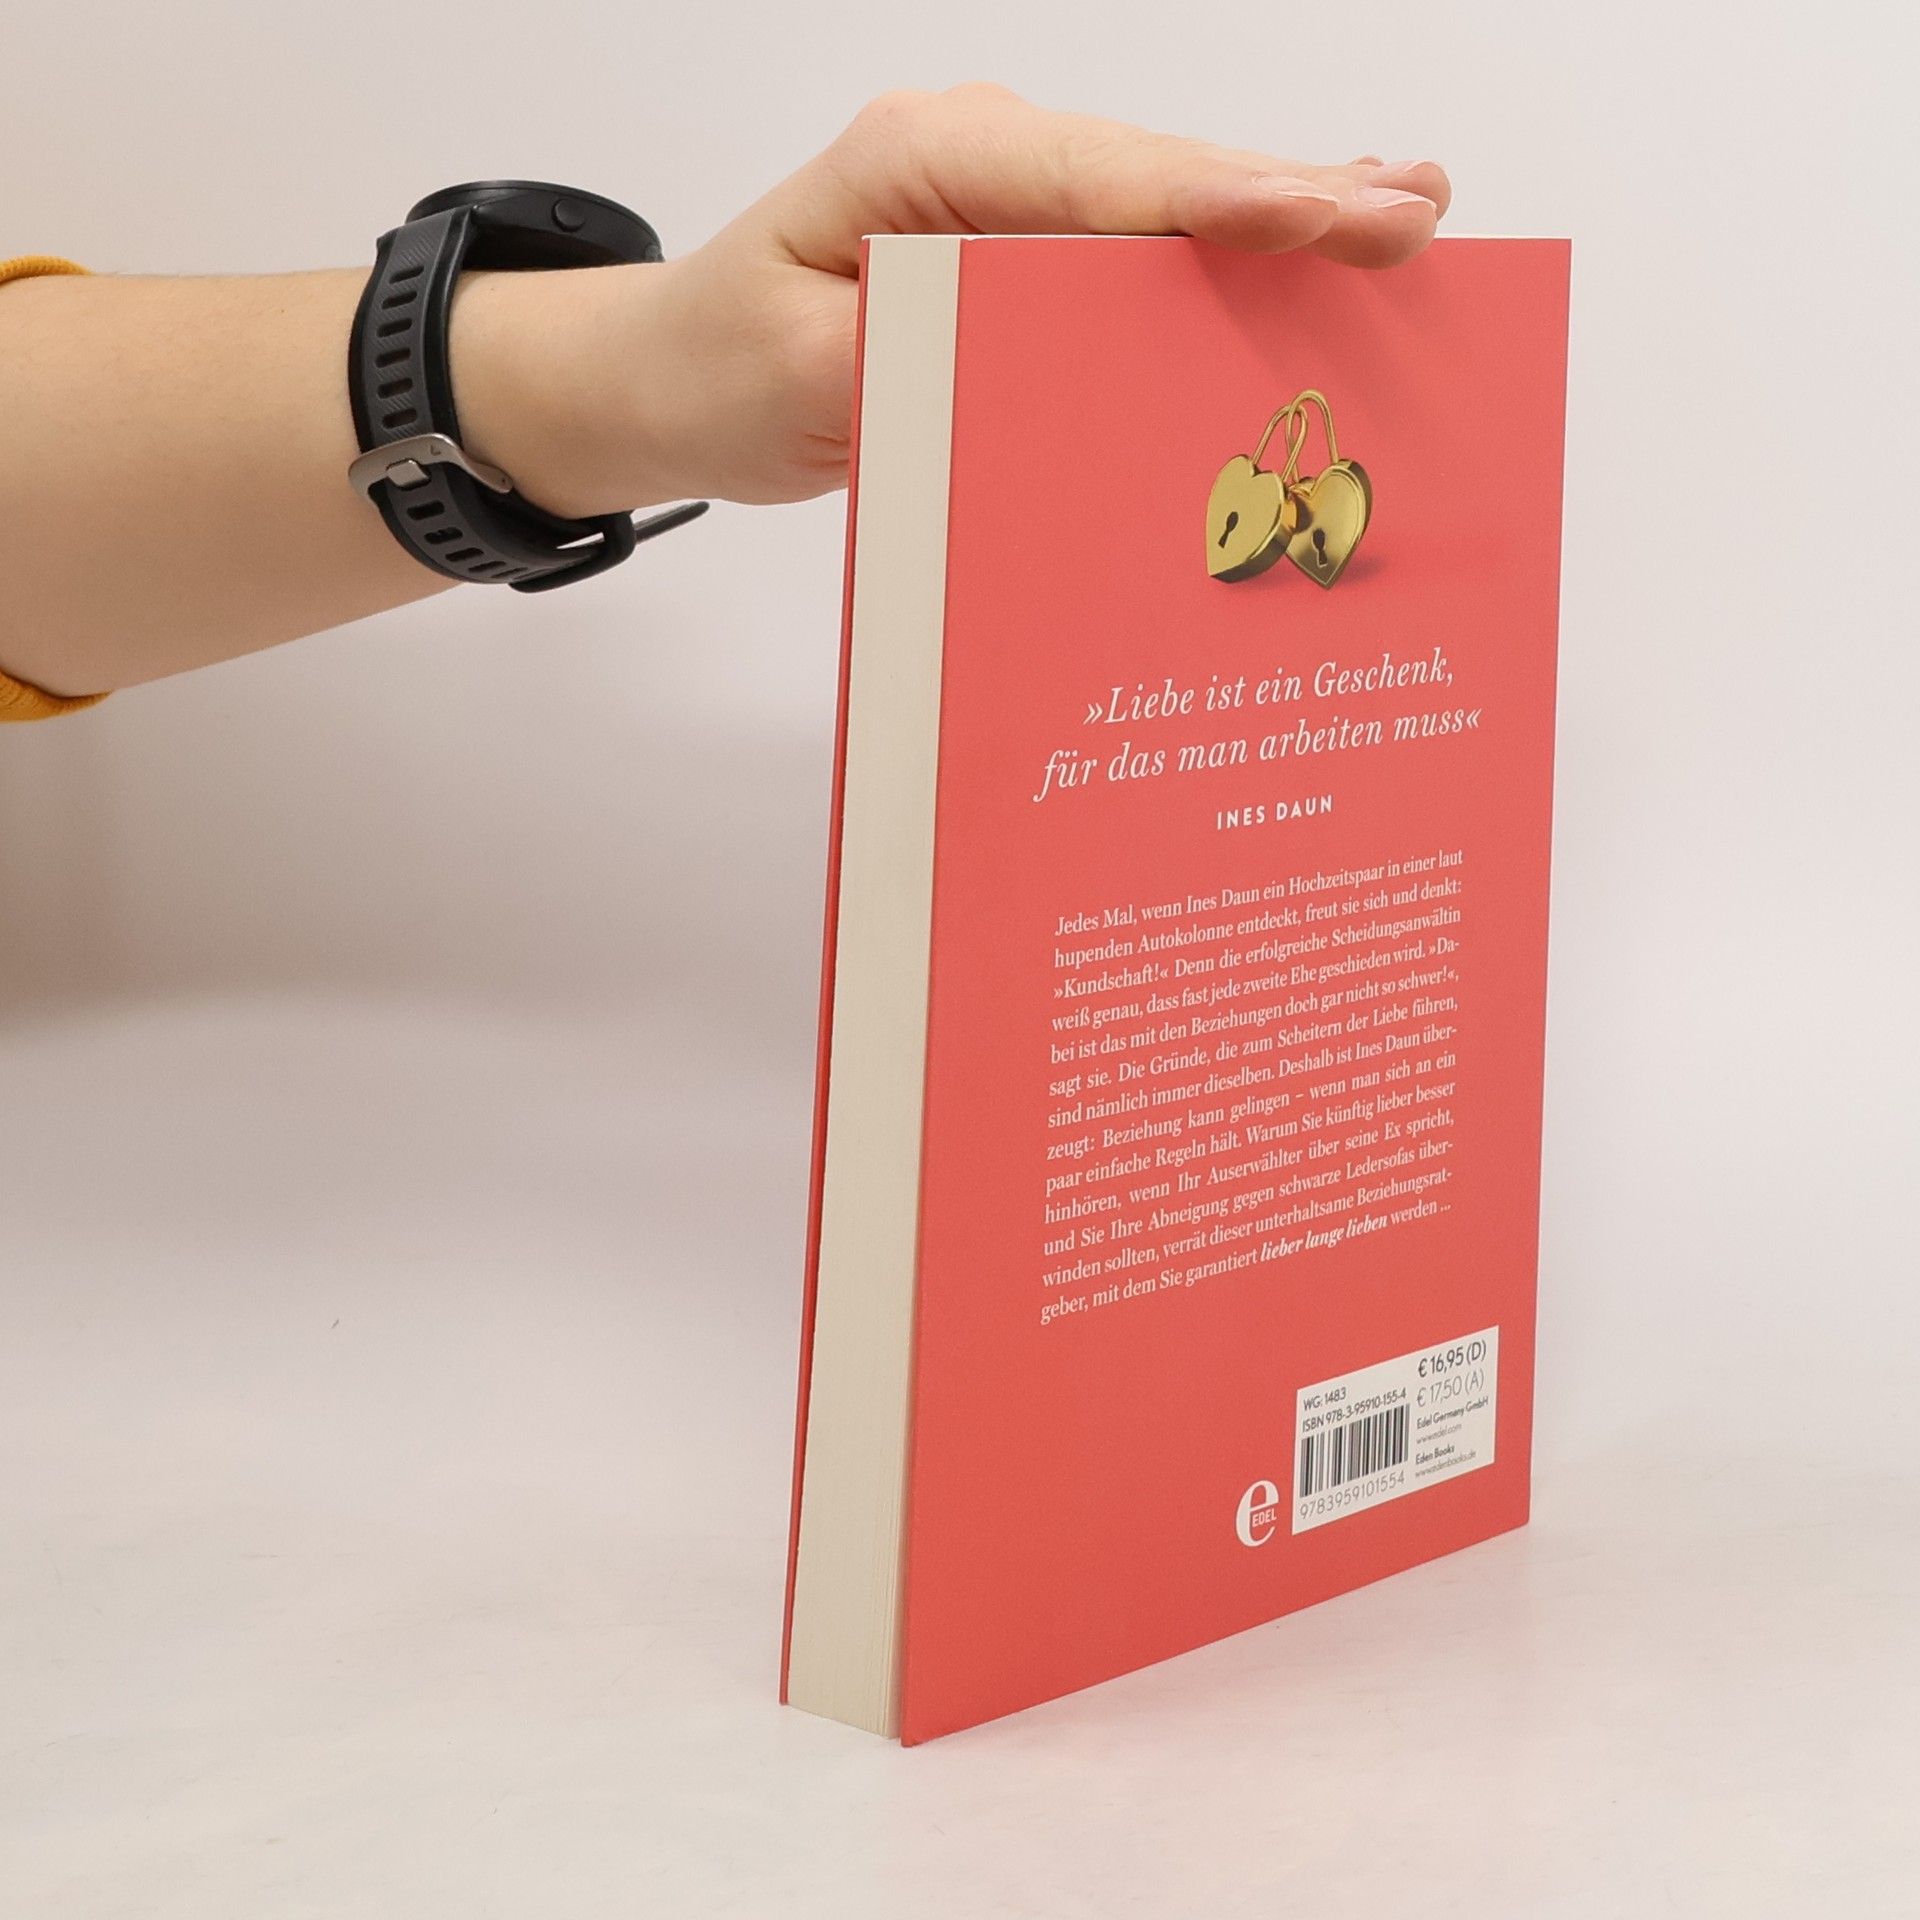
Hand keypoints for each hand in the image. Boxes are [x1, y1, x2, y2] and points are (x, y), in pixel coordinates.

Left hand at [461, 86, 1449, 517]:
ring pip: (1161, 201)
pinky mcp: (1013, 249)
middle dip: (1289, 196)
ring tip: (1402, 209)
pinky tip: (1312, 229)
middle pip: (1155, 175)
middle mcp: (976, 158)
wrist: (668, 377)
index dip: (1216, 203)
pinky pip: (1134, 242)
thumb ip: (924, 361)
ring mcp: (1001, 199)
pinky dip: (1226, 242)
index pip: (1096, 180)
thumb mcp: (808, 381)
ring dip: (1282, 210)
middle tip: (1415, 213)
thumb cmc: (723, 369)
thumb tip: (1052, 359)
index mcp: (923, 162)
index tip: (1322, 218)